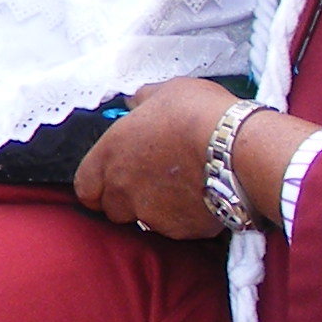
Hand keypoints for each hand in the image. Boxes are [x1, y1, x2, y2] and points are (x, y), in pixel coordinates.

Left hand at [71, 77, 233, 238]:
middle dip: (126, 198)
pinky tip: (201, 198)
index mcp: (110, 155)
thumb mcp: (164, 92)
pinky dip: (184, 217)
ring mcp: (150, 213)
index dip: (97, 184)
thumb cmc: (198, 114)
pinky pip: (176, 228)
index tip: (111, 177)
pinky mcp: (180, 230)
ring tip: (180, 189)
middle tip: (151, 181)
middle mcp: (123, 188)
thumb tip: (135, 103)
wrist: (237, 148)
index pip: (84, 187)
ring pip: (144, 219)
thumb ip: (142, 102)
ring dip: (154, 209)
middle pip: (112, 207)